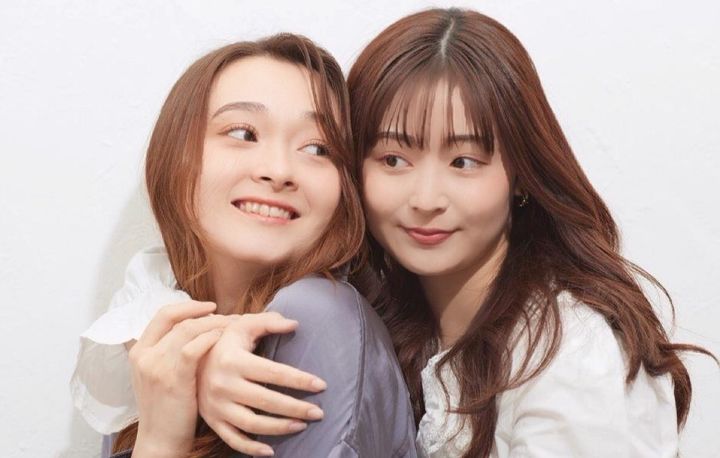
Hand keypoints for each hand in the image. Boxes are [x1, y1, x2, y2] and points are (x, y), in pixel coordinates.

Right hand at [129, 301, 231, 456]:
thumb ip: (167, 352)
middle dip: (204, 312)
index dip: (188, 306)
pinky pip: (193, 348)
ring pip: (187, 329)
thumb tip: (193, 330)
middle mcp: (144, 355)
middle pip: (176, 318)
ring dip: (214, 323)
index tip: (208, 306)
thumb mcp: (157, 375)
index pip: (162, 315)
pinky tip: (224, 339)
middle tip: (226, 315)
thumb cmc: (167, 408)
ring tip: (232, 326)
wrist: (160, 439)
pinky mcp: (172, 378)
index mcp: (139, 351)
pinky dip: (210, 338)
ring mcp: (156, 366)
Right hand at [197, 311, 326, 456]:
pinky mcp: (212, 421)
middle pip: (266, 401)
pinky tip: (271, 450)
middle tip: (319, 412)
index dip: (300, 380)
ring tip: (302, 425)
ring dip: (280, 428)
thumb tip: (295, 324)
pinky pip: (233, 439)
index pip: (273, 373)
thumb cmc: (223, 342)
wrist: (187, 361)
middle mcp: (223, 385)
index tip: (321, 385)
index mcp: (233, 360)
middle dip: (296, 408)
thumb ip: (268, 322)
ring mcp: (216, 406)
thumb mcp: (241, 326)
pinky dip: (252, 448)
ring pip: (252, 424)